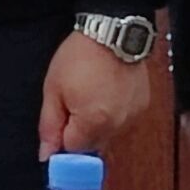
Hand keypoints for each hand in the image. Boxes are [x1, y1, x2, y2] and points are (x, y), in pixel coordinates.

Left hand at [39, 26, 152, 156]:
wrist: (111, 33)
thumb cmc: (78, 57)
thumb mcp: (53, 89)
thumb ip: (50, 125)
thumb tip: (47, 155)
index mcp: (93, 123)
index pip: (73, 150)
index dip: (62, 135)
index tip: (59, 120)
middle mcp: (117, 126)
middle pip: (93, 146)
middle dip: (79, 131)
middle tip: (73, 101)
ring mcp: (132, 117)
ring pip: (108, 135)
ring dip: (97, 124)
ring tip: (91, 93)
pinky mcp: (142, 107)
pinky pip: (122, 122)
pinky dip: (113, 114)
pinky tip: (107, 92)